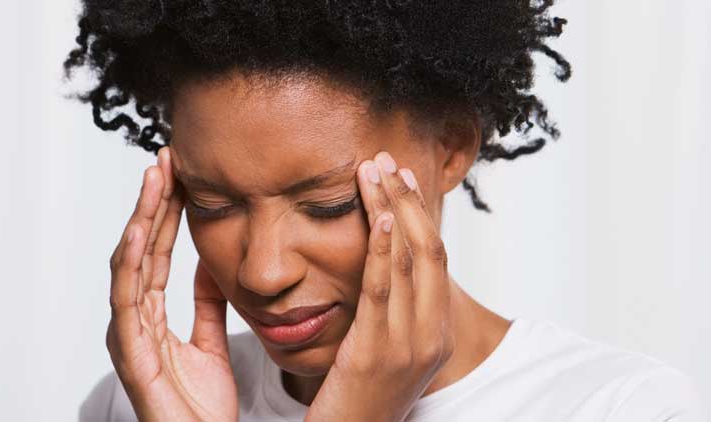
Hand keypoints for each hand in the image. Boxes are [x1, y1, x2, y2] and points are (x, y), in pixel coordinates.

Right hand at [106, 147, 237, 421]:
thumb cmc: (201, 406)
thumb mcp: (210, 343)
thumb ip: (207, 305)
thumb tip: (212, 266)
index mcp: (152, 315)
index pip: (157, 252)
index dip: (166, 213)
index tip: (179, 175)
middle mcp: (135, 319)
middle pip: (140, 249)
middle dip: (152, 203)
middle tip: (165, 160)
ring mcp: (129, 334)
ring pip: (129, 264)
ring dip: (141, 218)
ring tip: (154, 178)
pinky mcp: (131, 353)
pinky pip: (128, 300)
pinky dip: (130, 261)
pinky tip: (139, 228)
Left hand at [305, 151, 454, 421]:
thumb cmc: (363, 394)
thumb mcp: (388, 346)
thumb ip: (392, 307)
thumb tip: (379, 261)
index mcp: (438, 330)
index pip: (436, 256)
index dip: (419, 212)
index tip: (404, 177)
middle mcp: (431, 334)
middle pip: (427, 249)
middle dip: (406, 200)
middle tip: (385, 160)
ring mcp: (408, 343)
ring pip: (406, 261)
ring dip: (389, 210)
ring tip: (372, 172)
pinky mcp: (376, 351)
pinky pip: (382, 291)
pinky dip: (382, 251)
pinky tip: (377, 219)